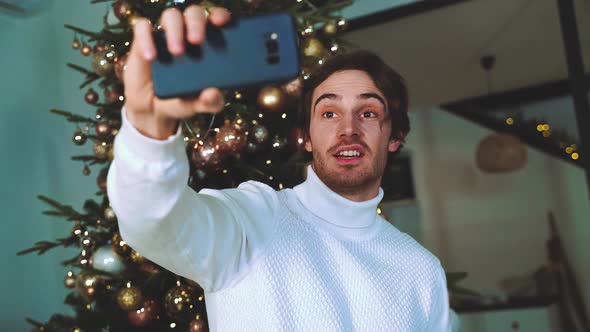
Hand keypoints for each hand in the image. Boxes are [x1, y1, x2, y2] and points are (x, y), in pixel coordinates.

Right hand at [124, 5, 230, 138]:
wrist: (152, 109)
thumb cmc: (180, 100)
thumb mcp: (197, 104)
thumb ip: (210, 102)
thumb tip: (214, 94)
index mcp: (207, 44)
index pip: (216, 20)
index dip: (220, 15)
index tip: (221, 22)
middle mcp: (187, 34)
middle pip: (193, 13)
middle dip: (196, 23)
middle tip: (197, 41)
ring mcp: (165, 35)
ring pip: (171, 15)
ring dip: (175, 29)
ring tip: (176, 52)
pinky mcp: (144, 40)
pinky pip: (143, 27)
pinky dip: (146, 38)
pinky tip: (151, 56)